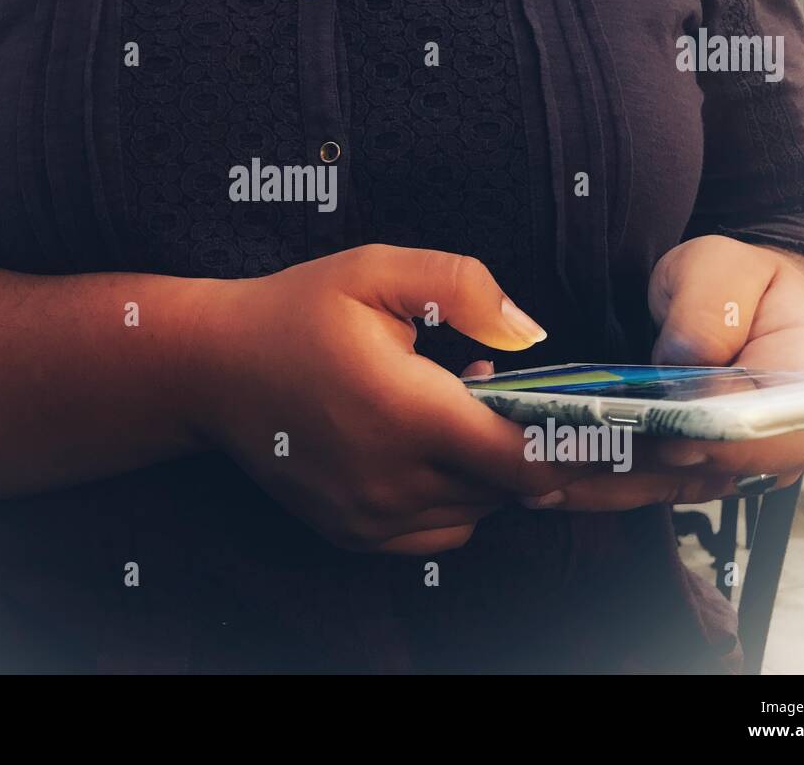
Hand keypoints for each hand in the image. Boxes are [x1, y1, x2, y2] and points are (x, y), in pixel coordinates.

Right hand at [186, 245, 600, 554]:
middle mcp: (392, 479)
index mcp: (407, 412)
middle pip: (508, 488)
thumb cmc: (296, 312)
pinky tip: (429, 446)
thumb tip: (530, 335)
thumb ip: (462, 287)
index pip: (526, 459)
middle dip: (526, 444)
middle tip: (500, 386)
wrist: (211, 369)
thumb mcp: (375, 270)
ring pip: (478, 510)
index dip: (572, 446)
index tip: (592, 422)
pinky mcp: (354, 533)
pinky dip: (457, 498)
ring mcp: (370, 516)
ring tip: (454, 407)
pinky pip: (440, 531)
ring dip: (489, 469)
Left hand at [529, 235, 803, 511]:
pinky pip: (632, 484)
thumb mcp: (728, 269)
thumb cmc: (741, 284)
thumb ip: (711, 309)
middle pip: (701, 469)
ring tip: (530, 468)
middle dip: (629, 463)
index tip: (669, 436)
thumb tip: (685, 362)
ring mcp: (719, 466)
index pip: (778, 435)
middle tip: (558, 455)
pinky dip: (584, 481)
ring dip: (590, 480)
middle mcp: (767, 447)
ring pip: (654, 485)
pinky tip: (535, 478)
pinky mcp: (676, 472)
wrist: (739, 308)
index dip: (725, 441)